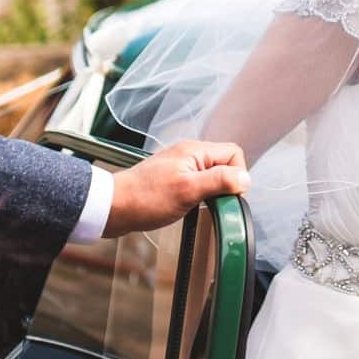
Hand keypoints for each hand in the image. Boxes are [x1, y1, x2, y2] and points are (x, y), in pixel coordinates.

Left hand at [102, 139, 249, 236]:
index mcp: (195, 151)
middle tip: (213, 204)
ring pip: (212, 175)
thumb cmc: (146, 199)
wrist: (113, 207)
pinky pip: (198, 183)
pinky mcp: (172, 179)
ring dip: (212, 192)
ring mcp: (180, 166)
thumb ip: (219, 181)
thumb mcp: (188, 190)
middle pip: (224, 164)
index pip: (234, 153)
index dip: (237, 175)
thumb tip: (245, 179)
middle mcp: (189, 154)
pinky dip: (200, 196)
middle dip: (225, 185)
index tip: (228, 196)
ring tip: (199, 206)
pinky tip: (190, 207)